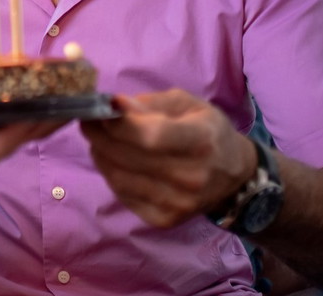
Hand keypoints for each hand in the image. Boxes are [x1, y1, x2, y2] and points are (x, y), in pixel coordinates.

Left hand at [81, 89, 256, 227]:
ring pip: (119, 177)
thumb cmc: (207, 130)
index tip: (101, 110)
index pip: (149, 135)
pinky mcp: (165, 219)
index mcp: (201, 142)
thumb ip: (150, 103)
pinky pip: (123, 194)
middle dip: (99, 135)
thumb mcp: (187, 104)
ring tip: (98, 139)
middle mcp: (192, 177)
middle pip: (128, 156)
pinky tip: (112, 161)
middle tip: (88, 122)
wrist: (234, 173)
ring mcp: (179, 203)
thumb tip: (114, 104)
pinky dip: (110, 175)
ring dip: (100, 154)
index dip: (118, 123)